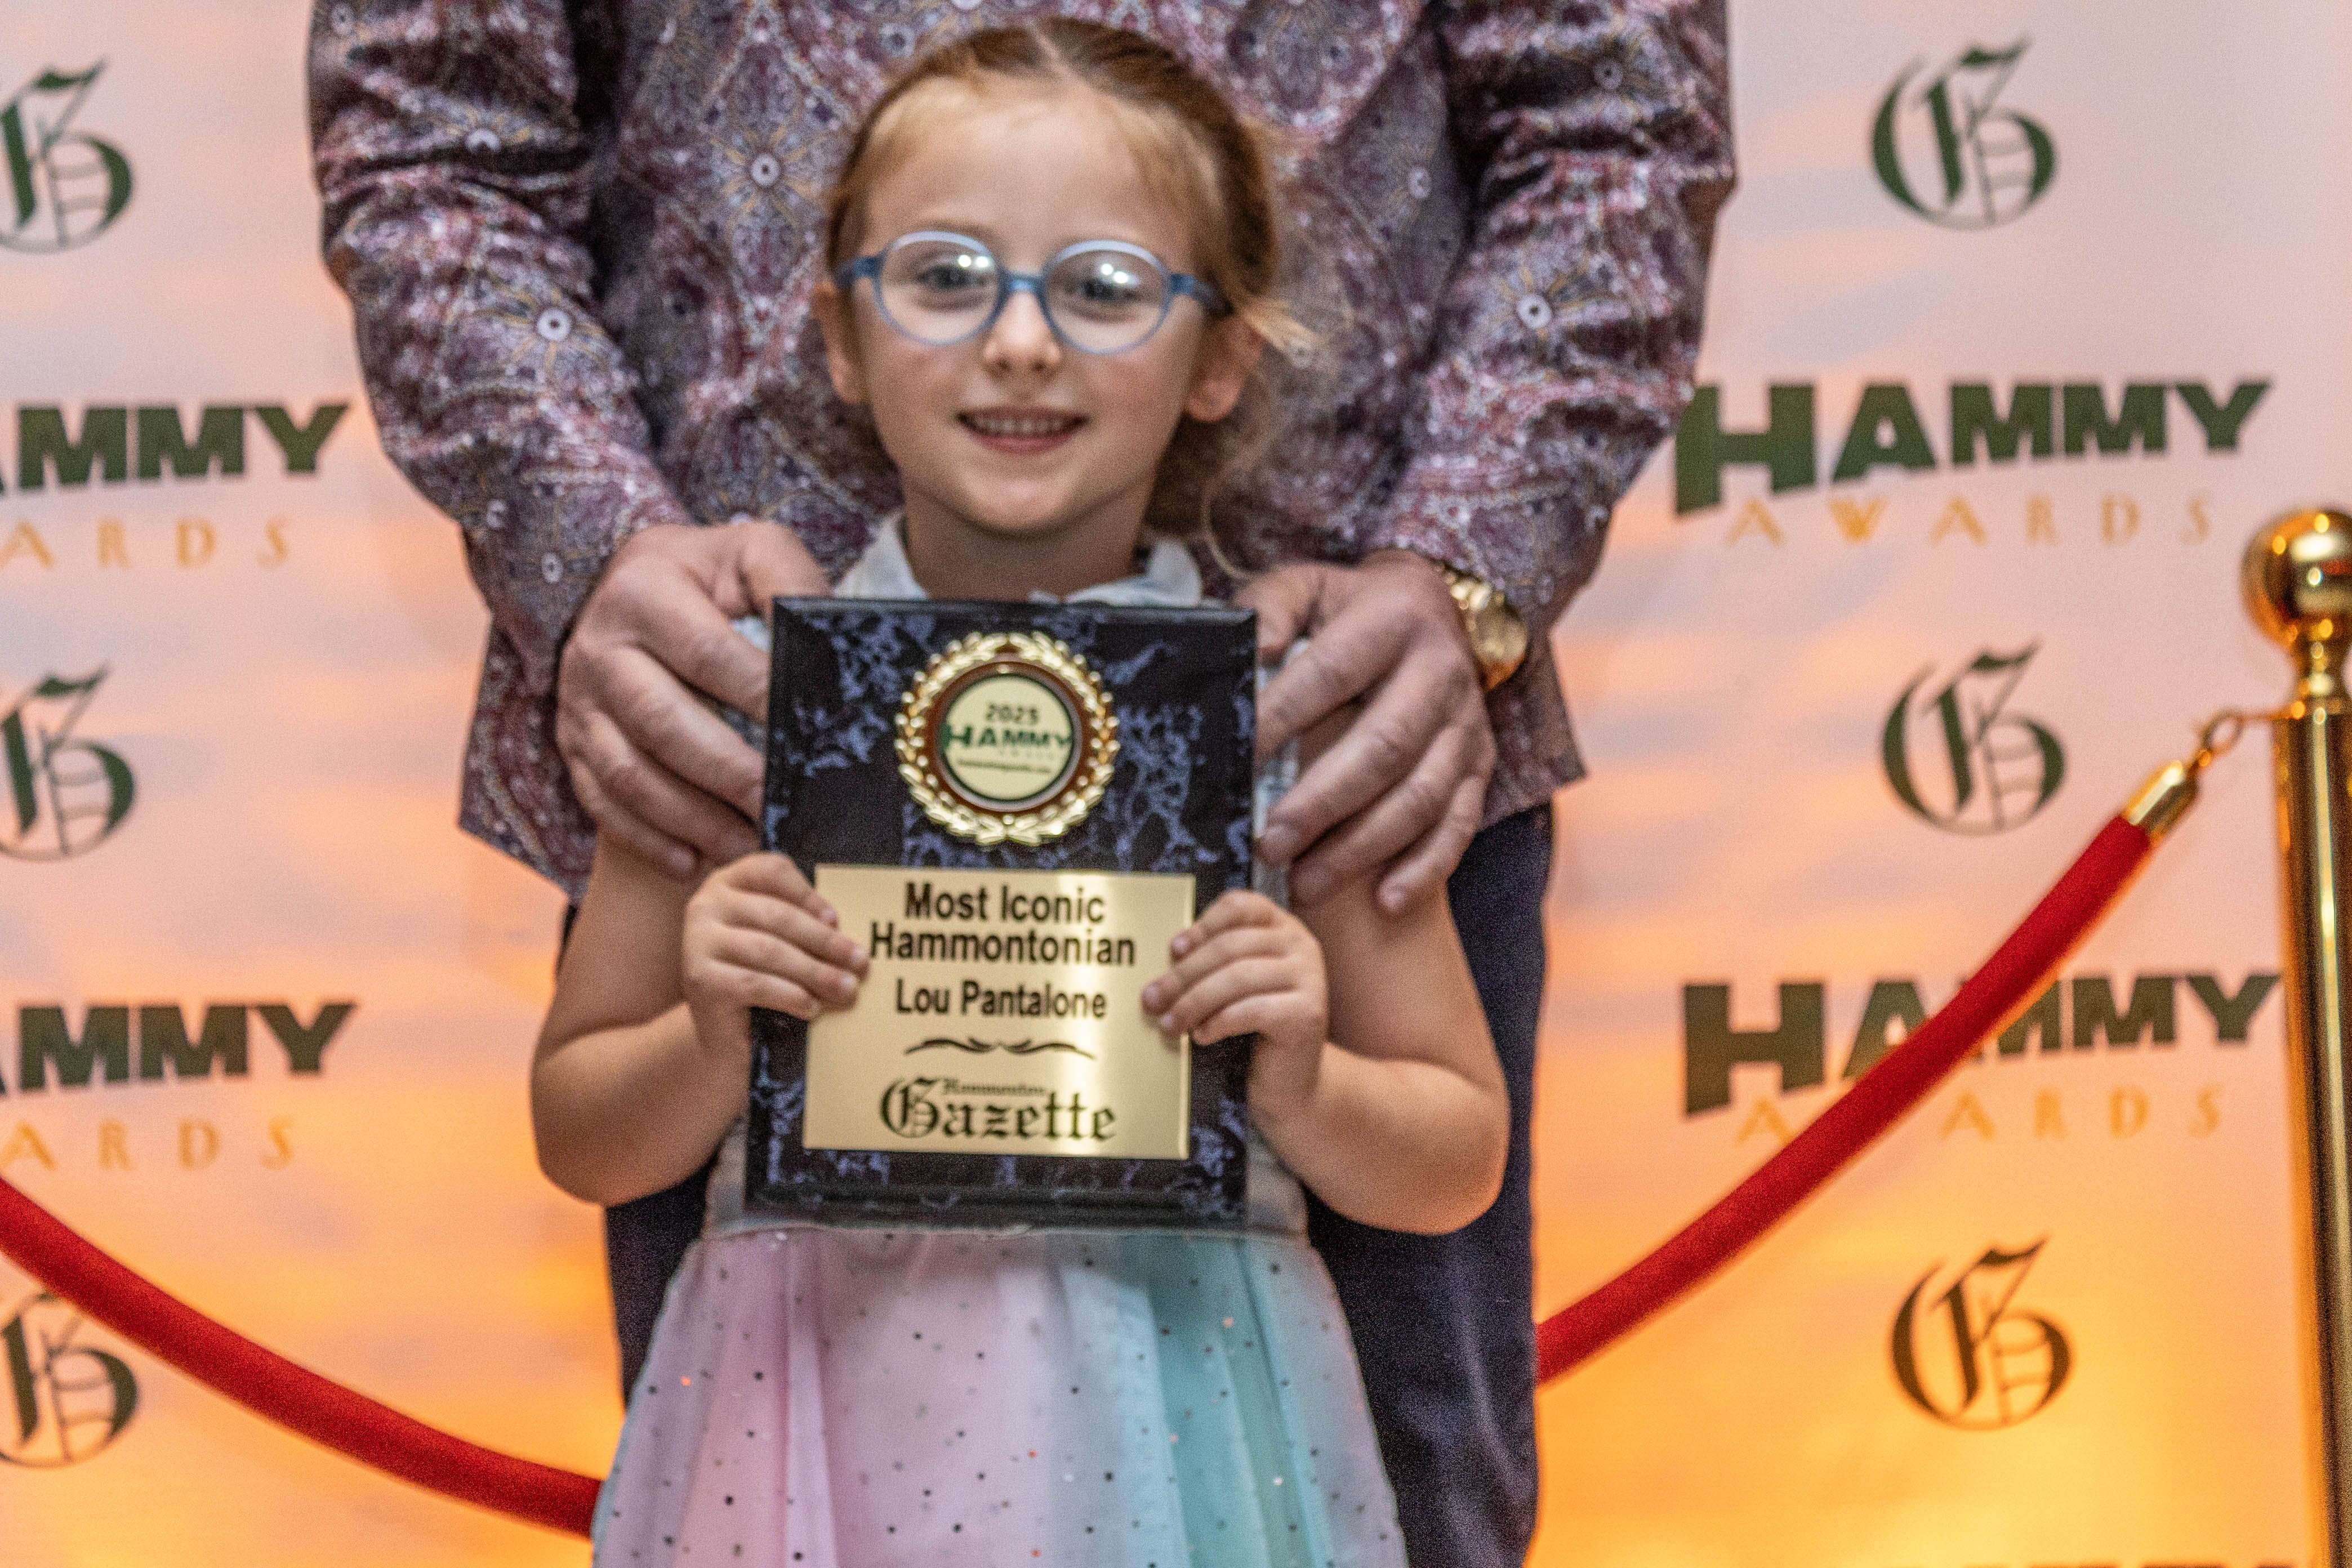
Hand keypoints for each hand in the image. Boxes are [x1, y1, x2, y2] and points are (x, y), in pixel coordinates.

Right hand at [557, 518, 827, 877]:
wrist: (639, 583)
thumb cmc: (715, 578)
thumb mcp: (753, 554)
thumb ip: (788, 583)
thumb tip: (824, 642)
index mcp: (643, 588)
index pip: (706, 653)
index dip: (758, 696)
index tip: (806, 735)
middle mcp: (598, 644)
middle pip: (662, 721)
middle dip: (726, 771)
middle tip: (779, 805)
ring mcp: (578, 700)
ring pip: (629, 772)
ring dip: (691, 819)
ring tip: (748, 846)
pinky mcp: (572, 743)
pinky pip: (601, 802)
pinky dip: (648, 839)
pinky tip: (693, 863)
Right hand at [681, 854, 868, 1064]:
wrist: (723, 1036)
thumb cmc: (761, 979)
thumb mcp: (780, 941)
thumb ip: (803, 922)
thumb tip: (845, 930)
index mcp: (726, 883)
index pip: (770, 871)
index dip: (807, 894)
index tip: (836, 920)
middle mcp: (705, 906)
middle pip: (777, 915)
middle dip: (825, 941)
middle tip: (860, 963)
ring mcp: (696, 942)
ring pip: (769, 951)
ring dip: (817, 972)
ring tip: (847, 989)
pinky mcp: (700, 979)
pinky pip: (756, 983)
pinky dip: (791, 995)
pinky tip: (813, 1008)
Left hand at [1140, 891, 1327, 1120]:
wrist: (1290, 1083)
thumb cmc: (1253, 1031)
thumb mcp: (1233, 987)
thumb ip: (1212, 964)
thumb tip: (1166, 958)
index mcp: (1282, 928)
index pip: (1241, 906)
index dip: (1203, 925)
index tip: (1172, 950)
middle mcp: (1301, 945)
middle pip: (1230, 946)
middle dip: (1183, 975)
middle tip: (1152, 1000)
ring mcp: (1310, 978)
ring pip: (1238, 977)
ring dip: (1194, 1002)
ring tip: (1170, 1024)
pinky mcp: (1309, 1013)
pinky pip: (1253, 1009)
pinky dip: (1219, 1022)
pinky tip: (1202, 1036)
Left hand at [1237, 550, 1495, 912]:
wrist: (1433, 607)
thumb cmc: (1347, 609)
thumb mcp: (1307, 587)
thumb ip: (1271, 610)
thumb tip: (1249, 650)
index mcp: (1391, 620)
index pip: (1331, 673)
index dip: (1282, 717)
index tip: (1236, 759)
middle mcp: (1440, 672)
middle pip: (1384, 746)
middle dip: (1322, 803)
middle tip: (1267, 842)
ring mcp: (1467, 724)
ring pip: (1422, 796)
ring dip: (1363, 848)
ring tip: (1304, 882)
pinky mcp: (1481, 764)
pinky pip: (1461, 824)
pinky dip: (1426, 868)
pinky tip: (1385, 902)